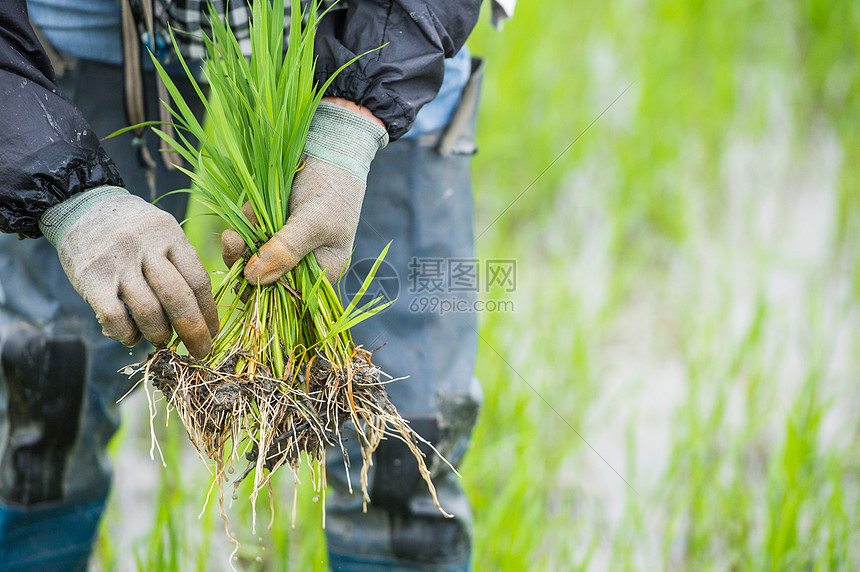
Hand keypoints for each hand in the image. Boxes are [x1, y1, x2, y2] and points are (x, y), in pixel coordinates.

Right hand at [40, 186, 218, 357]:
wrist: (82, 207)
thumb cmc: (133, 229)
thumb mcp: (163, 231)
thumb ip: (181, 262)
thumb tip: (200, 310)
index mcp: (170, 235)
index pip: (198, 281)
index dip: (208, 312)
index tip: (212, 332)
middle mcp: (146, 248)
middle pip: (178, 299)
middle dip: (192, 332)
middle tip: (198, 351)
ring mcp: (118, 264)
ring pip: (148, 312)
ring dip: (159, 334)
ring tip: (161, 339)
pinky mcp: (91, 280)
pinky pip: (116, 318)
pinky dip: (126, 334)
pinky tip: (131, 335)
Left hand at [221, 100, 387, 284]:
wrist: (330, 146)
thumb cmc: (333, 187)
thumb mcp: (312, 223)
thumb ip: (284, 252)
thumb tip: (252, 279)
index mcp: (322, 271)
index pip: (286, 294)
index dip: (261, 289)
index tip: (241, 272)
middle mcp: (302, 262)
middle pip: (265, 277)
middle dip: (245, 260)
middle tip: (233, 240)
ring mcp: (285, 243)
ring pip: (252, 255)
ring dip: (243, 239)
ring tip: (243, 219)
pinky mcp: (272, 225)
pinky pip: (250, 234)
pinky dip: (245, 223)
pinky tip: (248, 210)